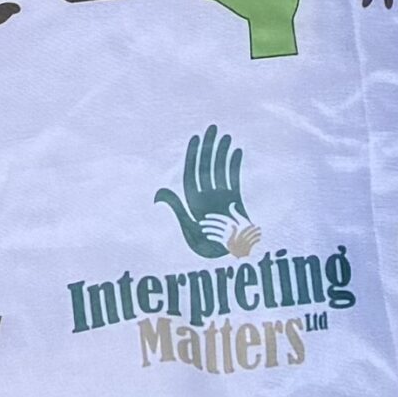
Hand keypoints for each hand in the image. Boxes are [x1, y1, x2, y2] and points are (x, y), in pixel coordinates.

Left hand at [155, 124, 259, 259]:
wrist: (229, 269)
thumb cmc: (206, 251)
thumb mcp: (187, 231)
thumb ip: (177, 210)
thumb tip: (158, 194)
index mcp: (193, 202)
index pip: (192, 173)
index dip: (193, 155)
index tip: (196, 137)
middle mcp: (207, 197)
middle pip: (207, 167)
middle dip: (209, 148)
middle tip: (213, 128)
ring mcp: (222, 200)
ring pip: (222, 171)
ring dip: (223, 154)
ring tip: (226, 135)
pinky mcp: (236, 204)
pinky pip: (235, 181)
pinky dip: (236, 167)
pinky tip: (238, 151)